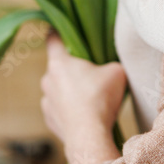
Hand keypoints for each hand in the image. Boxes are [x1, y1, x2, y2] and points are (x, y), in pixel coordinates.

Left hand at [41, 33, 126, 163]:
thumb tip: (109, 68)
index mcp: (59, 63)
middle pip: (58, 68)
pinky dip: (70, 110)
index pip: (53, 39)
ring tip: (91, 100)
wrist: (89, 135)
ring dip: (70, 91)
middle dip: (73, 69)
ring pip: (58, 90)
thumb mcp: (116, 71)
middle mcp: (47, 80)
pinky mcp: (49, 120)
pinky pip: (60, 109)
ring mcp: (46, 101)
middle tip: (91, 75)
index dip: (57, 32)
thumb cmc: (100, 98)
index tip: (57, 28)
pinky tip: (86, 115)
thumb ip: (110, 65)